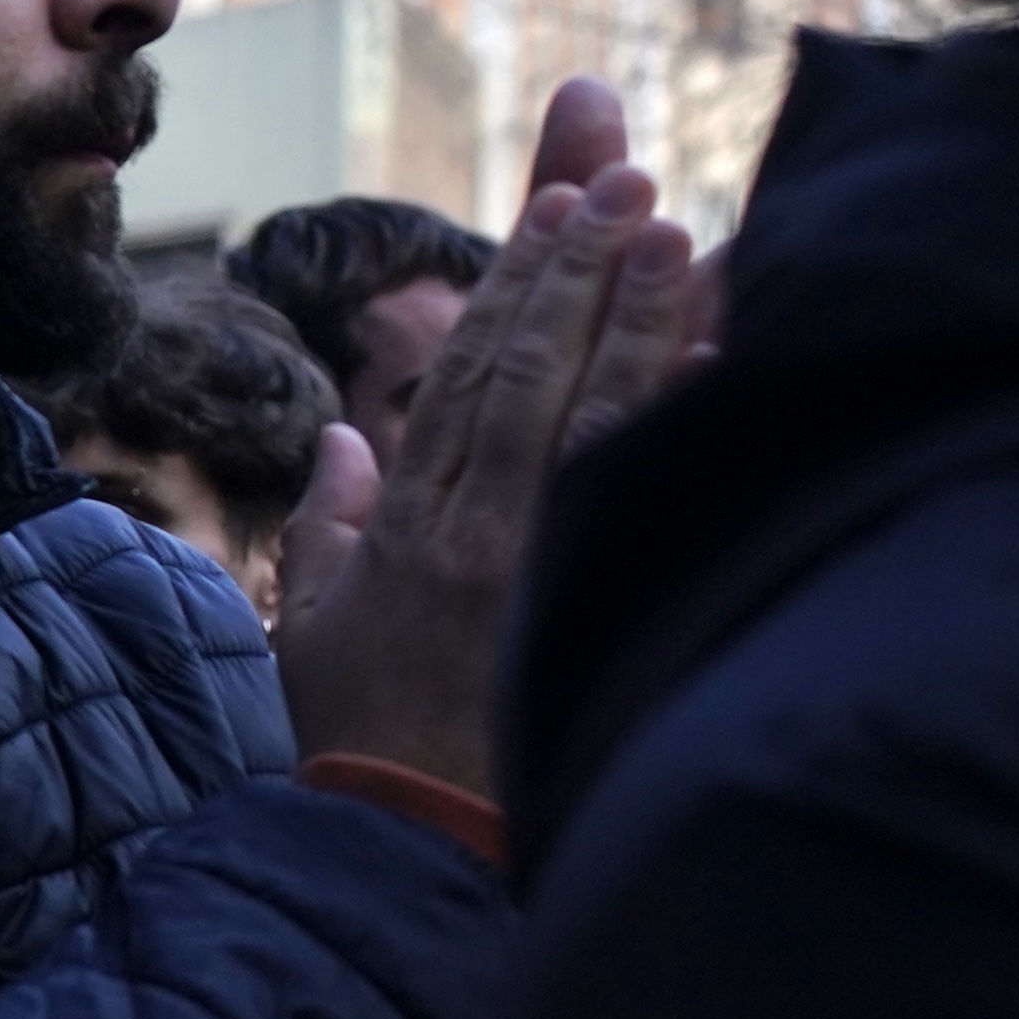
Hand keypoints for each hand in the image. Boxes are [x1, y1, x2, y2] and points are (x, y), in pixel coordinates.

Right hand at [273, 77, 708, 796]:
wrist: (406, 837)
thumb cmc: (359, 738)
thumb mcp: (314, 628)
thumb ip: (328, 526)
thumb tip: (342, 438)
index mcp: (409, 523)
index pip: (467, 373)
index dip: (513, 283)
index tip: (555, 209)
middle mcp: (476, 524)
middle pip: (531, 367)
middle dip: (577, 265)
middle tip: (622, 180)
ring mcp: (535, 559)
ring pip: (588, 408)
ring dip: (630, 311)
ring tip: (668, 226)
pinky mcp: (581, 597)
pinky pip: (631, 481)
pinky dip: (667, 406)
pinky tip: (705, 345)